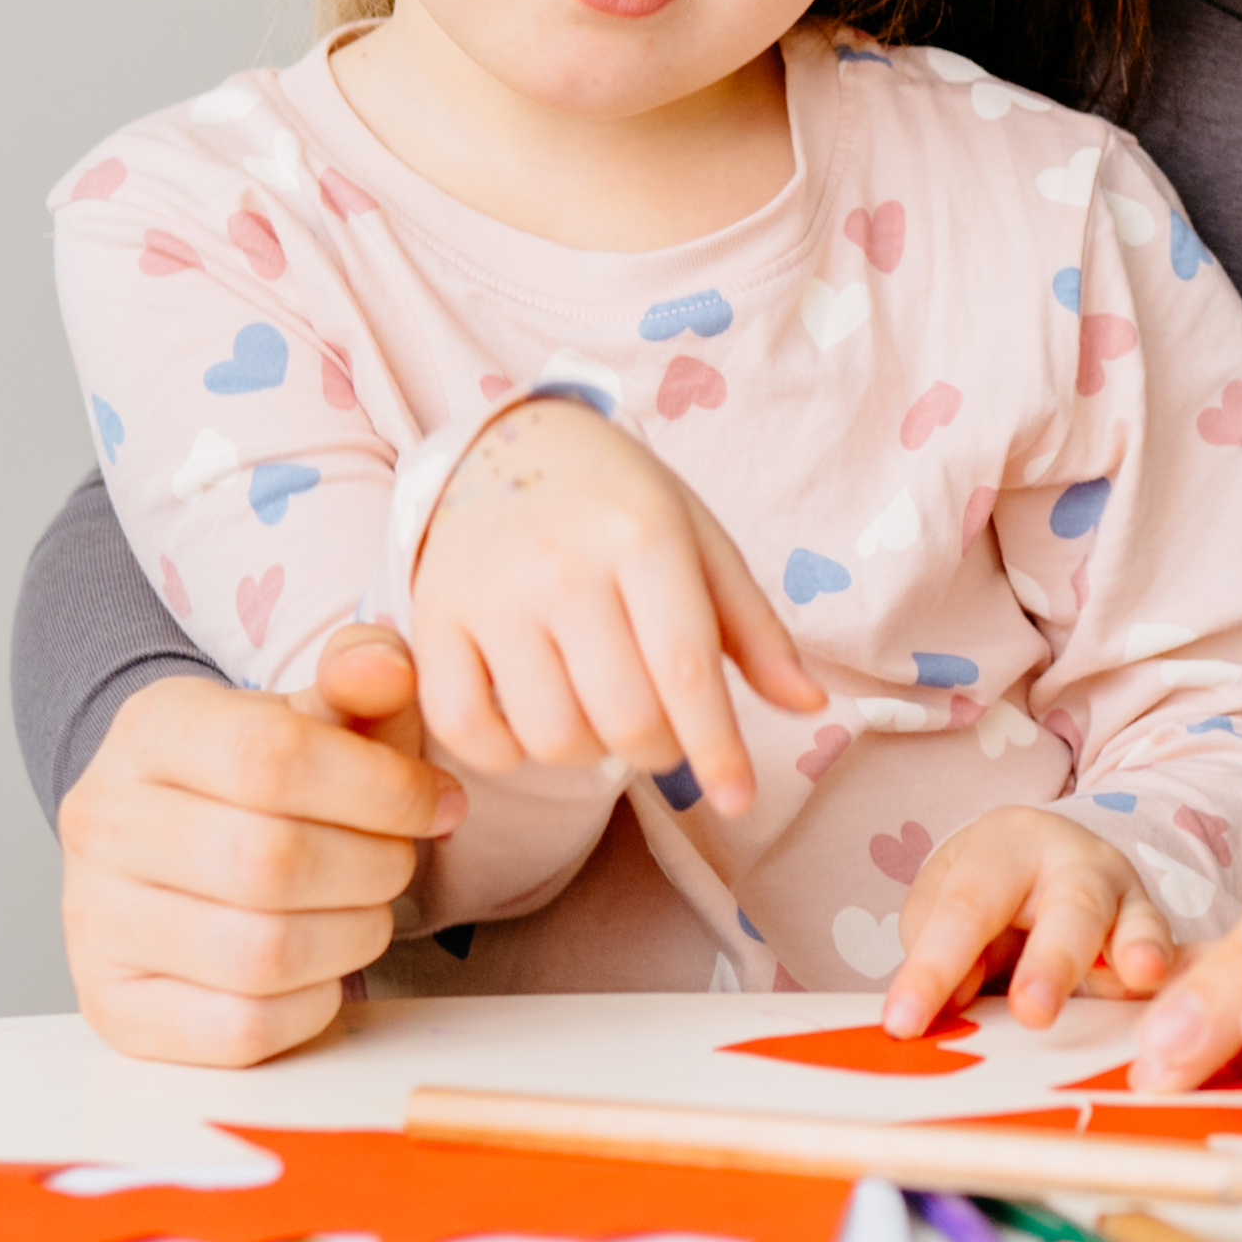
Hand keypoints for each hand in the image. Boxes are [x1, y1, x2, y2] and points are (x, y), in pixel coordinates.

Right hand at [57, 627, 466, 1067]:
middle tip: (401, 862)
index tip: (438, 804)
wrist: (178, 848)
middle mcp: (102, 821)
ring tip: (368, 909)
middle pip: (270, 862)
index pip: (272, 757)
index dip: (383, 788)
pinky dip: (310, 1005)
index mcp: (151, 729)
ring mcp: (95, 922)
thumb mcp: (319, 711)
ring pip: (260, 954)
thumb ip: (363, 677)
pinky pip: (240, 1029)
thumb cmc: (269, 781)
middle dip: (374, 867)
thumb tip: (385, 667)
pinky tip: (321, 966)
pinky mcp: (115, 1007)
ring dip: (353, 937)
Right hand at [409, 402, 829, 813]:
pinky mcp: (433, 616)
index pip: (686, 672)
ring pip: (551, 736)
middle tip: (659, 729)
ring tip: (596, 711)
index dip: (718, 750)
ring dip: (587, 752)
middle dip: (658, 750)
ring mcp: (490, 592)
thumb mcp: (699, 541)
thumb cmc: (618, 502)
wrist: (507, 440)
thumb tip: (809, 705)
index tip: (737, 801)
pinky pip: (465, 728)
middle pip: (624, 718)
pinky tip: (529, 722)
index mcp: (642, 536)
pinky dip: (503, 752)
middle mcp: (561, 564)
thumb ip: (753, 628)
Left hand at [878, 807, 1169, 1034]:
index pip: (966, 908)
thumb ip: (944, 952)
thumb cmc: (986, 896)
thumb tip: (955, 1005)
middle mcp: (1075, 861)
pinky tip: (1167, 997)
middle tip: (1032, 1013)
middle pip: (1066, 907)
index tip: (904, 1024)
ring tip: (1138, 977)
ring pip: (1133, 922)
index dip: (933, 968)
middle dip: (1050, 962)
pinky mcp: (1157, 933)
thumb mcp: (945, 909)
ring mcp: (1126, 895)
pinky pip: (1170, 955)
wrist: (1048, 859)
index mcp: (1006, 845)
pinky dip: (1169, 976)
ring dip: (1133, 952)